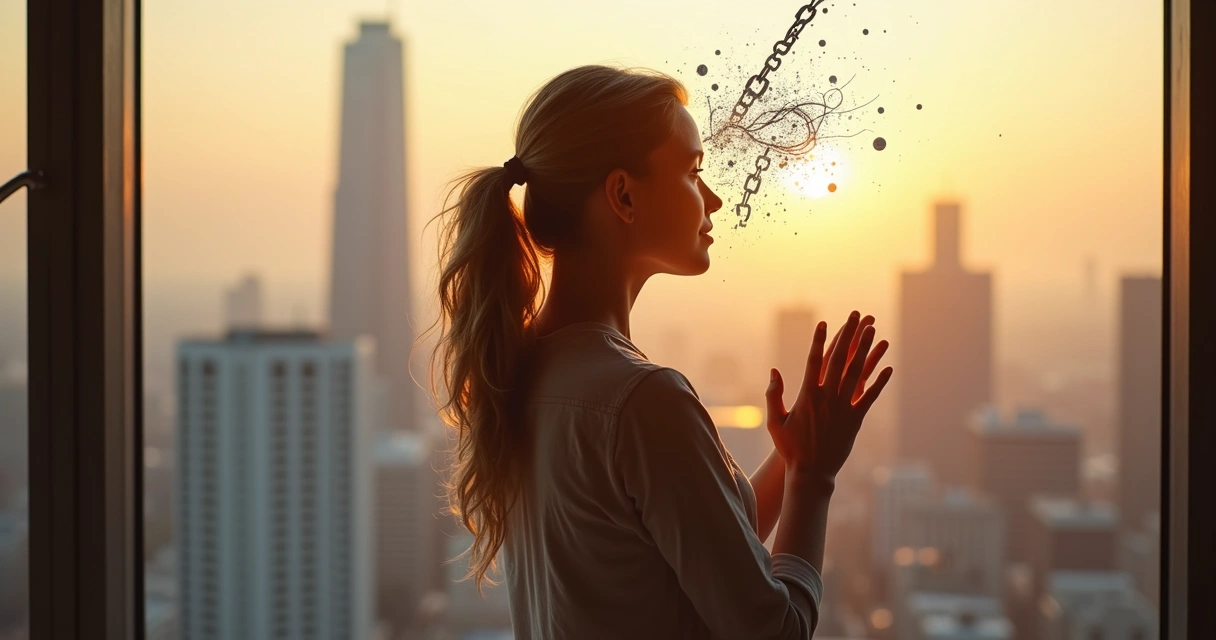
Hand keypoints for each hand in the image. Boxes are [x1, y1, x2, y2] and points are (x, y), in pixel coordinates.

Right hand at [764, 311, 893, 479]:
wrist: (811, 473)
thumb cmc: (791, 448)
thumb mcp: (775, 421)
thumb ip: (773, 394)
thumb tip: (773, 370)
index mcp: (807, 395)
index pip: (814, 361)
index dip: (819, 341)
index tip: (824, 323)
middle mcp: (827, 398)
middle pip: (840, 360)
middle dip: (849, 335)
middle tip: (856, 315)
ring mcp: (843, 408)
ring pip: (857, 373)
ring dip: (866, 350)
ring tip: (872, 330)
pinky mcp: (855, 420)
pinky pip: (870, 397)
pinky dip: (879, 382)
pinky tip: (888, 367)